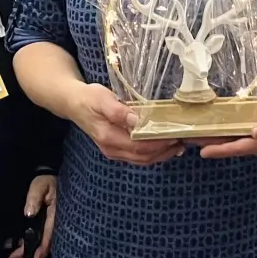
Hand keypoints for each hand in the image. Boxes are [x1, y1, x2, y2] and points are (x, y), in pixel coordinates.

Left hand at [7, 174, 56, 257]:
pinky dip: (29, 245)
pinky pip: (39, 238)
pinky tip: (18, 250)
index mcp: (56, 215)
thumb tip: (29, 212)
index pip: (49, 235)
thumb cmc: (47, 182)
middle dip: (32, 255)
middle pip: (45, 243)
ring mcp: (50, 226)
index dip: (42, 249)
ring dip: (29, 252)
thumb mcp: (40, 186)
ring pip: (41, 243)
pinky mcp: (46, 226)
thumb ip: (34, 198)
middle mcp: (55, 223)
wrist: (51, 179)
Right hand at [69, 83, 183, 165]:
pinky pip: (137, 157)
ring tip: (178, 145)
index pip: (138, 146)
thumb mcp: (101, 98)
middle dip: (164, 151)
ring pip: (141, 160)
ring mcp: (113, 151)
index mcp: (108, 137)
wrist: (73, 103)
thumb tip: (137, 120)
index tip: (174, 135)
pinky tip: (164, 146)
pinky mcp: (116, 149)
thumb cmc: (88, 98)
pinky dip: (153, 153)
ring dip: (161, 154)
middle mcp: (111, 149)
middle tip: (183, 140)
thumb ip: (118, 111)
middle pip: (142, 157)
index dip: (158, 144)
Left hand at [197, 90, 256, 159]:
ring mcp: (251, 133)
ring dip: (212, 136)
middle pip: (229, 145)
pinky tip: (207, 123)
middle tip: (189, 140)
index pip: (239, 147)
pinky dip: (219, 127)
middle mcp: (255, 141)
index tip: (204, 151)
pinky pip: (232, 128)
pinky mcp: (249, 124)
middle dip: (210, 144)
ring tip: (192, 133)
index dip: (221, 150)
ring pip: (228, 138)